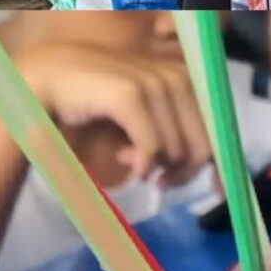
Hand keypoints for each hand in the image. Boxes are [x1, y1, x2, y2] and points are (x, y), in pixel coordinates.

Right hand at [13, 42, 211, 184]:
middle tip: (154, 179)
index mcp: (188, 82)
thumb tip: (211, 170)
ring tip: (126, 157)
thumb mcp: (147, 119)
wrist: (51, 79)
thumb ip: (177, 136)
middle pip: (202, 148)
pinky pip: (152, 147)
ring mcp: (156, 83)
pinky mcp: (130, 95)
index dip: (218, 165)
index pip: (220, 130)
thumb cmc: (100, 103)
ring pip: (177, 150)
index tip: (214, 191)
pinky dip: (141, 163)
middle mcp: (179, 78)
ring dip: (152, 166)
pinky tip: (122, 158)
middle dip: (179, 172)